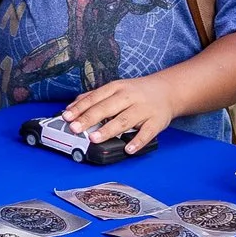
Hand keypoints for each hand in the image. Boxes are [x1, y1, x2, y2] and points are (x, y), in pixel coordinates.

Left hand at [62, 75, 176, 153]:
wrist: (168, 90)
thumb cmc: (137, 92)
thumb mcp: (116, 88)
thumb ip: (95, 97)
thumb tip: (72, 106)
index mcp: (117, 88)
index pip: (95, 97)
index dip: (80, 108)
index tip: (67, 117)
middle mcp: (130, 97)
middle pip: (107, 108)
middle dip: (89, 118)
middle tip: (75, 128)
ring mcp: (144, 109)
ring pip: (124, 120)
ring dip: (108, 130)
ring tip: (94, 138)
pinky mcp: (156, 121)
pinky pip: (147, 133)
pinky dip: (137, 141)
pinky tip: (128, 149)